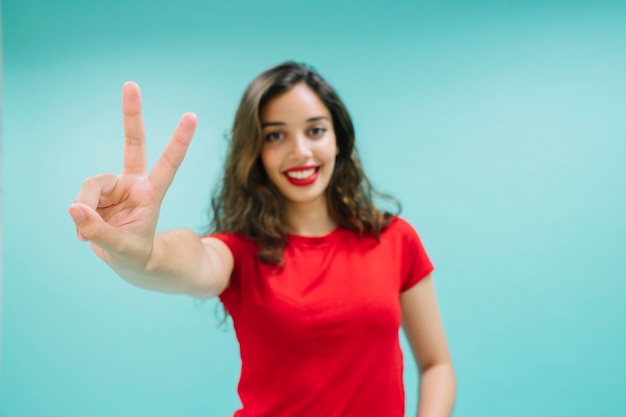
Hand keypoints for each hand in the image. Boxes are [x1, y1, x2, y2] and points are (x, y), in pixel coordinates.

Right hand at [68, 82, 197, 272]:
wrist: (129, 261)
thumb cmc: (135, 253)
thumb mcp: (123, 249)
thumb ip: (99, 231)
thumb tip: (74, 208)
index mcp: (151, 194)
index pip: (168, 164)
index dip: (179, 141)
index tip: (192, 116)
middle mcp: (134, 184)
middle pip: (133, 143)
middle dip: (131, 114)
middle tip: (131, 85)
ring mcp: (116, 186)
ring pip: (91, 186)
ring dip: (86, 209)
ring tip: (88, 234)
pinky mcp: (98, 194)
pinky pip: (81, 200)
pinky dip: (79, 217)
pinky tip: (83, 232)